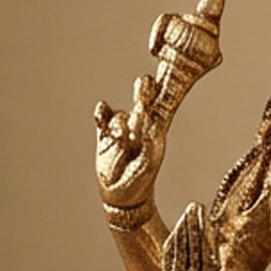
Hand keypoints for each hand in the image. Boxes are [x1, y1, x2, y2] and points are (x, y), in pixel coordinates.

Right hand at [94, 72, 166, 210]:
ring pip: (120, 116)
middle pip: (142, 101)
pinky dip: (102, 113)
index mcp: (156, 131)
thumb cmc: (139, 181)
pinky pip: (103, 118)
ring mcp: (121, 129)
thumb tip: (143, 127)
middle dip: (143, 91)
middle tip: (144, 84)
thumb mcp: (147, 164)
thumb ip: (146, 145)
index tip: (169, 75)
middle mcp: (139, 125)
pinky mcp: (104, 135)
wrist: (121, 195)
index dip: (165, 90)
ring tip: (123, 144)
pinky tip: (102, 109)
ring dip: (120, 126)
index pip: (162, 106)